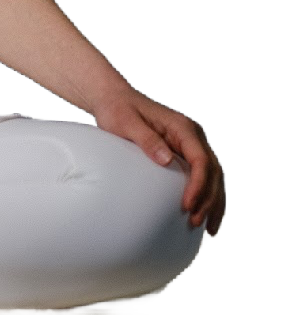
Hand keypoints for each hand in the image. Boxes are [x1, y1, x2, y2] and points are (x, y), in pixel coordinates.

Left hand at [93, 87, 224, 235]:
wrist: (114, 99)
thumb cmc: (117, 109)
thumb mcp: (125, 122)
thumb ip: (146, 138)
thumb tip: (168, 160)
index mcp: (182, 126)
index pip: (201, 159)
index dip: (199, 185)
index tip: (187, 205)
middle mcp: (193, 135)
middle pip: (214, 171)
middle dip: (209, 199)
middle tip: (197, 223)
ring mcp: (191, 144)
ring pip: (214, 176)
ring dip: (213, 202)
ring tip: (207, 228)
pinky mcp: (185, 152)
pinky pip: (203, 176)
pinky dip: (207, 196)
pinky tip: (204, 214)